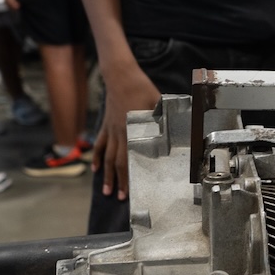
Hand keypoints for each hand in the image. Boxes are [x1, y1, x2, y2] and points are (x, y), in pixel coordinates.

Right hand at [92, 62, 161, 198]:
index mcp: (131, 130)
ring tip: (105, 190)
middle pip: (116, 162)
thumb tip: (179, 124)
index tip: (129, 190)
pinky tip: (95, 168)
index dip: (128, 176)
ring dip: (106, 174)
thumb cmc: (141, 88)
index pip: (128, 158)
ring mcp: (110, 129)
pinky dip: (97, 157)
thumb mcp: (157, 101)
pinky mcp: (106, 125)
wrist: (121, 76)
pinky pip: (100, 144)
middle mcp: (119, 133)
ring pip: (107, 156)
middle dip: (118, 181)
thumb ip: (164, 116)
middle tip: (119, 197)